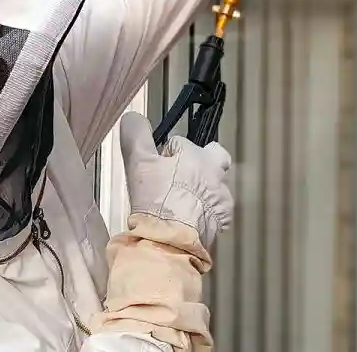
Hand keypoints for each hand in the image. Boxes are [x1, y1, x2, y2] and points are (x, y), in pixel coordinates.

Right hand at [117, 112, 233, 247]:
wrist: (171, 240)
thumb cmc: (156, 198)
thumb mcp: (139, 162)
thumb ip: (136, 135)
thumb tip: (134, 117)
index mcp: (196, 154)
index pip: (179, 143)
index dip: (165, 154)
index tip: (154, 168)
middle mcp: (215, 172)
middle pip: (214, 157)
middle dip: (200, 162)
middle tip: (180, 179)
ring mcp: (222, 198)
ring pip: (216, 186)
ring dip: (203, 191)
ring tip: (181, 206)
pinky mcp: (223, 221)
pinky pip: (217, 212)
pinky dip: (206, 214)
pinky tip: (189, 222)